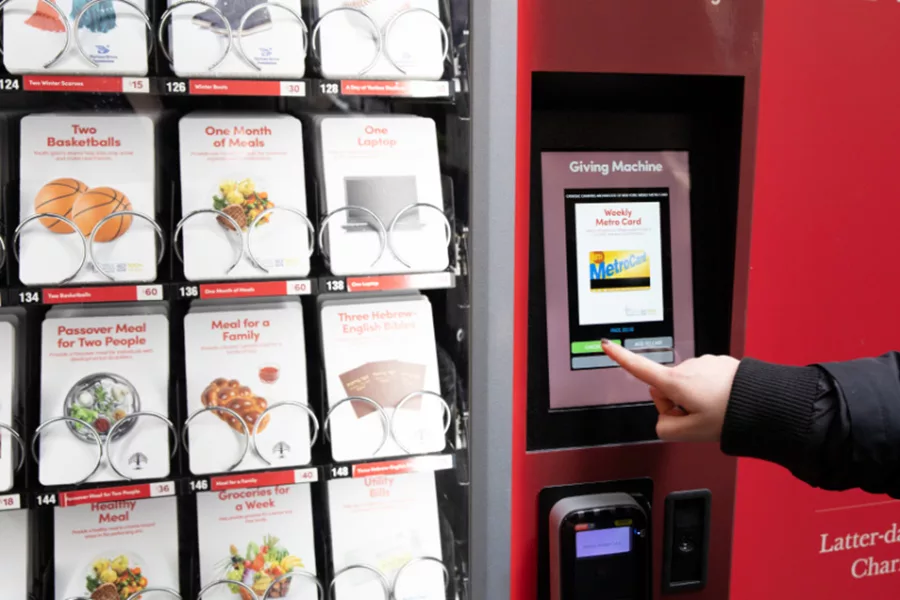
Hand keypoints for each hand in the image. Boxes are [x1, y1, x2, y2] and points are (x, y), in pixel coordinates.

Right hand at [601, 340, 738, 441]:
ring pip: (686, 384)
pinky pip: (703, 379)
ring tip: (715, 409)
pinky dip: (709, 390)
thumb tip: (664, 419)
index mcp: (676, 383)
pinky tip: (723, 400)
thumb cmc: (730, 415)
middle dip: (674, 402)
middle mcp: (687, 368)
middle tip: (695, 417)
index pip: (640, 368)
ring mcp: (703, 363)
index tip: (607, 345)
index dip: (620, 357)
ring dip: (694, 397)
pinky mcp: (718, 363)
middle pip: (665, 387)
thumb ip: (665, 428)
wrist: (764, 403)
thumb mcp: (689, 434)